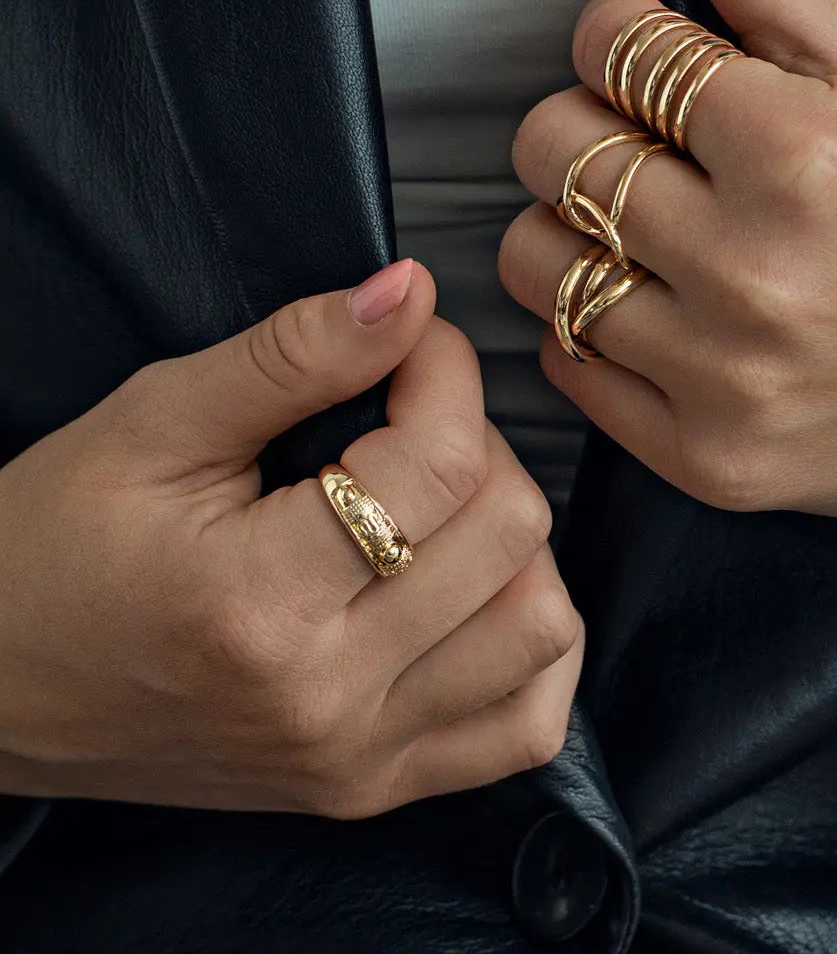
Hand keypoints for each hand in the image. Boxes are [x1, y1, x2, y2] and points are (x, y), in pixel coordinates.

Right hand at [0, 260, 580, 817]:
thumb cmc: (46, 550)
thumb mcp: (153, 423)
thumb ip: (293, 353)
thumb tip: (411, 291)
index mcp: (258, 605)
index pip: (443, 464)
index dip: (445, 369)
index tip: (410, 342)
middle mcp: (326, 699)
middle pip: (511, 534)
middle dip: (482, 441)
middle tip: (412, 420)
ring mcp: (358, 758)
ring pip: (543, 628)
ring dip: (516, 541)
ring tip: (440, 508)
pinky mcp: (370, 788)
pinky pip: (526, 725)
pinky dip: (532, 646)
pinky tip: (477, 593)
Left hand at [499, 0, 836, 517]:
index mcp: (793, 146)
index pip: (602, 41)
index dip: (629, 44)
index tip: (680, 75)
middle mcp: (751, 271)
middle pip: (549, 148)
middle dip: (590, 126)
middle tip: (667, 149)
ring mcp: (727, 380)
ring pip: (534, 262)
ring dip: (576, 229)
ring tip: (658, 230)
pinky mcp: (715, 463)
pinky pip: (568, 367)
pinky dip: (594, 328)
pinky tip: (668, 310)